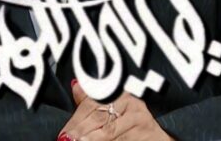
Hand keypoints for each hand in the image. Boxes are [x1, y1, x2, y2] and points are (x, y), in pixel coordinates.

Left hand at [58, 81, 172, 140]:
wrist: (156, 139)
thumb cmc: (131, 124)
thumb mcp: (112, 109)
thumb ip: (92, 100)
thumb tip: (75, 86)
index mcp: (118, 92)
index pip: (92, 104)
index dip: (77, 120)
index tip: (64, 133)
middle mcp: (130, 101)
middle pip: (100, 118)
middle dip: (81, 131)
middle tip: (67, 140)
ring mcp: (139, 117)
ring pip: (109, 131)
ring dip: (92, 139)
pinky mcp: (145, 131)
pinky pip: (121, 139)